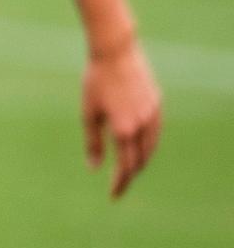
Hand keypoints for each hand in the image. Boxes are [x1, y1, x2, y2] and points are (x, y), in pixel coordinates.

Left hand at [83, 38, 161, 197]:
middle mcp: (142, 125)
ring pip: (151, 147)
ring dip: (141, 161)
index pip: (126, 167)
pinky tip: (139, 145)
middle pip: (140, 160)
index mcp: (123, 129)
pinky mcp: (157, 104)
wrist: (115, 51)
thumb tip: (94, 168)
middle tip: (119, 183)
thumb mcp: (89, 112)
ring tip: (129, 168)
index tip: (113, 195)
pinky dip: (148, 144)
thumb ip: (93, 142)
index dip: (120, 183)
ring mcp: (153, 114)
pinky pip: (155, 132)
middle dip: (130, 174)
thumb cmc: (95, 81)